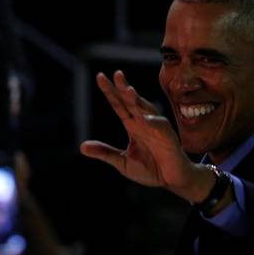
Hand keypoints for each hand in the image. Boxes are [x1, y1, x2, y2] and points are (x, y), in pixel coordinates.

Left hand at [79, 71, 212, 202]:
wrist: (171, 180)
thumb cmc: (151, 169)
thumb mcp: (122, 163)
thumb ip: (105, 153)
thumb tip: (82, 146)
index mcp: (132, 125)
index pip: (119, 105)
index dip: (110, 92)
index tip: (100, 77)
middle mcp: (144, 122)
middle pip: (132, 102)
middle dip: (124, 88)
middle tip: (116, 74)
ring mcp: (156, 128)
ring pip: (146, 110)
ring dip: (138, 101)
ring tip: (128, 91)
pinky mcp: (168, 137)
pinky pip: (160, 127)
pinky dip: (152, 122)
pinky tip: (144, 119)